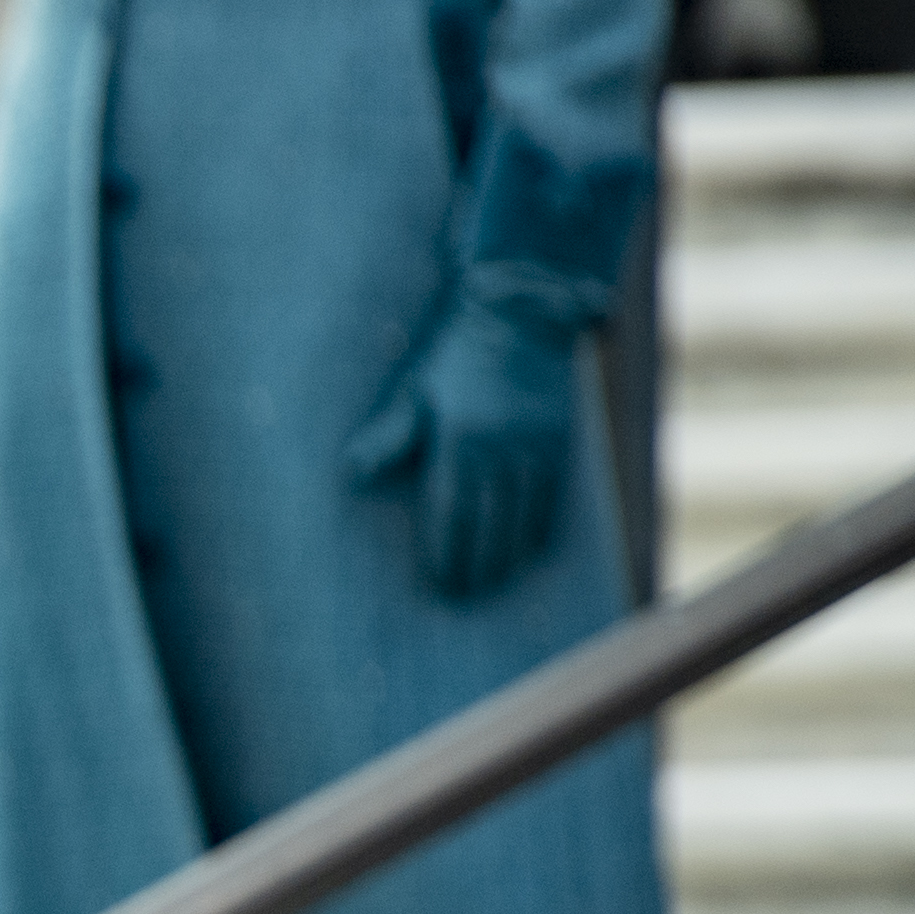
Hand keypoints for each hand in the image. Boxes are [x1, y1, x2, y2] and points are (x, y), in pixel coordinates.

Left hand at [344, 285, 586, 603]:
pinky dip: (539, 532)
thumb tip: (351, 474)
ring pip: (525, 519)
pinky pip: (553, 501)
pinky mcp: (563, 443)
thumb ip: (390, 434)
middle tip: (462, 596)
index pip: (453, 512)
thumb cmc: (458, 357)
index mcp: (463, 438)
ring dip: (508, 557)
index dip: (447, 553)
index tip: (439, 583)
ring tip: (491, 584)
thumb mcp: (418, 389)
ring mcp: (540, 447)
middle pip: (491, 524)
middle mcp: (506, 447)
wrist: (525, 316)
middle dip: (476, 566)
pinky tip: (527, 555)